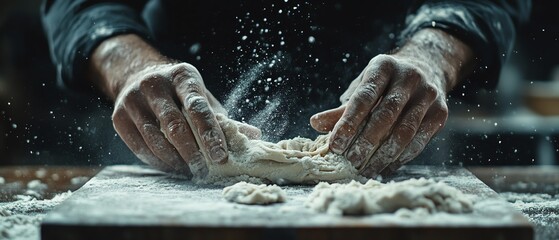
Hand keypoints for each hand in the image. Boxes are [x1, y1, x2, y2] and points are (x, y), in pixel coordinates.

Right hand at [88, 34, 259, 175]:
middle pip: (175, 125)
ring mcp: (133, 100)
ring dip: (174, 161)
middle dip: (192, 152)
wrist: (136, 74)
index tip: (220, 156)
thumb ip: (223, 117)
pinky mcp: (118, 116)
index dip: (210, 134)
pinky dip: (156, 161)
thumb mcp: (201, 94)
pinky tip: (171, 167)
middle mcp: (155, 85)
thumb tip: (253, 136)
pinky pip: (139, 146)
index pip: (198, 107)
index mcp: (182, 77)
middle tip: (204, 170)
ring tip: (189, 171)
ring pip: (154, 139)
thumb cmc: (178, 91)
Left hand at [311, 29, 473, 177]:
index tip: (334, 145)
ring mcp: (428, 94)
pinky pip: (419, 141)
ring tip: (364, 170)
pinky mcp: (441, 112)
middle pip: (386, 115)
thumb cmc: (384, 83)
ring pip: (404, 131)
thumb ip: (341, 109)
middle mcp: (409, 77)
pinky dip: (400, 158)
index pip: (364, 97)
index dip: (348, 123)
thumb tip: (315, 124)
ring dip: (382, 155)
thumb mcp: (362, 88)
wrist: (426, 68)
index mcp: (384, 66)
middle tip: (349, 162)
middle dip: (365, 142)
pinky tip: (384, 167)